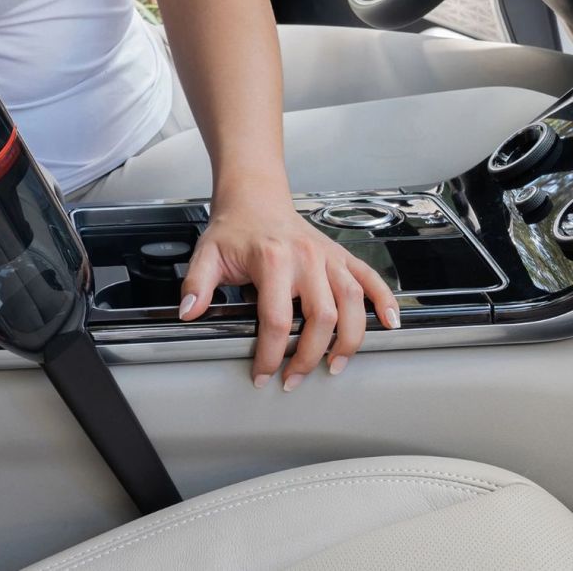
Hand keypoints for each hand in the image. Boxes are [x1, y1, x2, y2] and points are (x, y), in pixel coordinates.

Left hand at [180, 197, 399, 390]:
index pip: (277, 321)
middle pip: (322, 318)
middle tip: (295, 379)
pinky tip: (390, 323)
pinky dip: (385, 301)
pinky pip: (371, 279)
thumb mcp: (207, 254)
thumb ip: (196, 284)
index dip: (271, 355)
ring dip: (349, 340)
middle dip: (310, 356)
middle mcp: (307, 259)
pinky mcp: (341, 256)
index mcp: (273, 261)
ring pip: (353, 303)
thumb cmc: (233, 228)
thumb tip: (188, 311)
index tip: (263, 374)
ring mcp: (328, 257)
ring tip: (334, 366)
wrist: (255, 198)